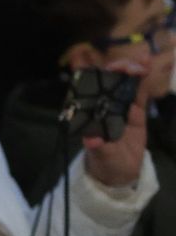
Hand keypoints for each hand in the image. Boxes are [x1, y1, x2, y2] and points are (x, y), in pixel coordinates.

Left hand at [83, 60, 153, 189]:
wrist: (120, 174)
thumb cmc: (105, 164)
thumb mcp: (103, 157)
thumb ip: (99, 148)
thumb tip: (91, 140)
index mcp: (89, 115)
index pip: (90, 91)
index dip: (97, 77)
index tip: (107, 71)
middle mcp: (102, 108)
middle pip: (109, 83)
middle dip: (118, 70)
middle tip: (130, 65)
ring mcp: (119, 108)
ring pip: (124, 84)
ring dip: (132, 70)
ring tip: (142, 61)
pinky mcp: (135, 112)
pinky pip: (138, 93)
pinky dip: (142, 81)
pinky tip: (147, 69)